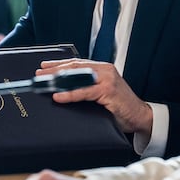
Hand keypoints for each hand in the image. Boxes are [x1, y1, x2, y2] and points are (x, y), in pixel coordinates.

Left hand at [36, 59, 152, 135]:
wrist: (140, 116)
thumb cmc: (120, 106)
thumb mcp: (101, 93)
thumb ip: (88, 87)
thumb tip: (64, 88)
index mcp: (102, 68)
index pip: (76, 63)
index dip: (59, 64)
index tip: (44, 66)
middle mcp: (104, 70)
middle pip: (74, 67)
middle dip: (54, 70)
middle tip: (39, 74)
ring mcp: (107, 79)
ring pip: (78, 77)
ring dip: (58, 80)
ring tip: (44, 83)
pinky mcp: (108, 90)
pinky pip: (85, 91)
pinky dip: (70, 93)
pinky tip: (59, 95)